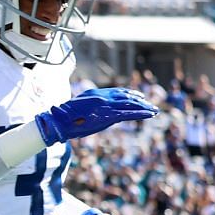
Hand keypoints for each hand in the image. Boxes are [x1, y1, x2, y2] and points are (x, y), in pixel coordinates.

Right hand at [34, 89, 156, 145]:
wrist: (60, 121)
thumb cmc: (64, 117)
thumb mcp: (78, 107)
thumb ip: (89, 106)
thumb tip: (94, 110)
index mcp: (97, 94)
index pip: (118, 92)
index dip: (130, 94)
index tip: (139, 96)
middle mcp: (104, 97)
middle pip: (127, 97)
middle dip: (140, 101)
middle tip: (150, 104)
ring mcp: (107, 106)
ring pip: (131, 104)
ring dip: (144, 107)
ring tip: (154, 110)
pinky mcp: (109, 116)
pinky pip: (129, 114)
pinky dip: (141, 114)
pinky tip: (149, 114)